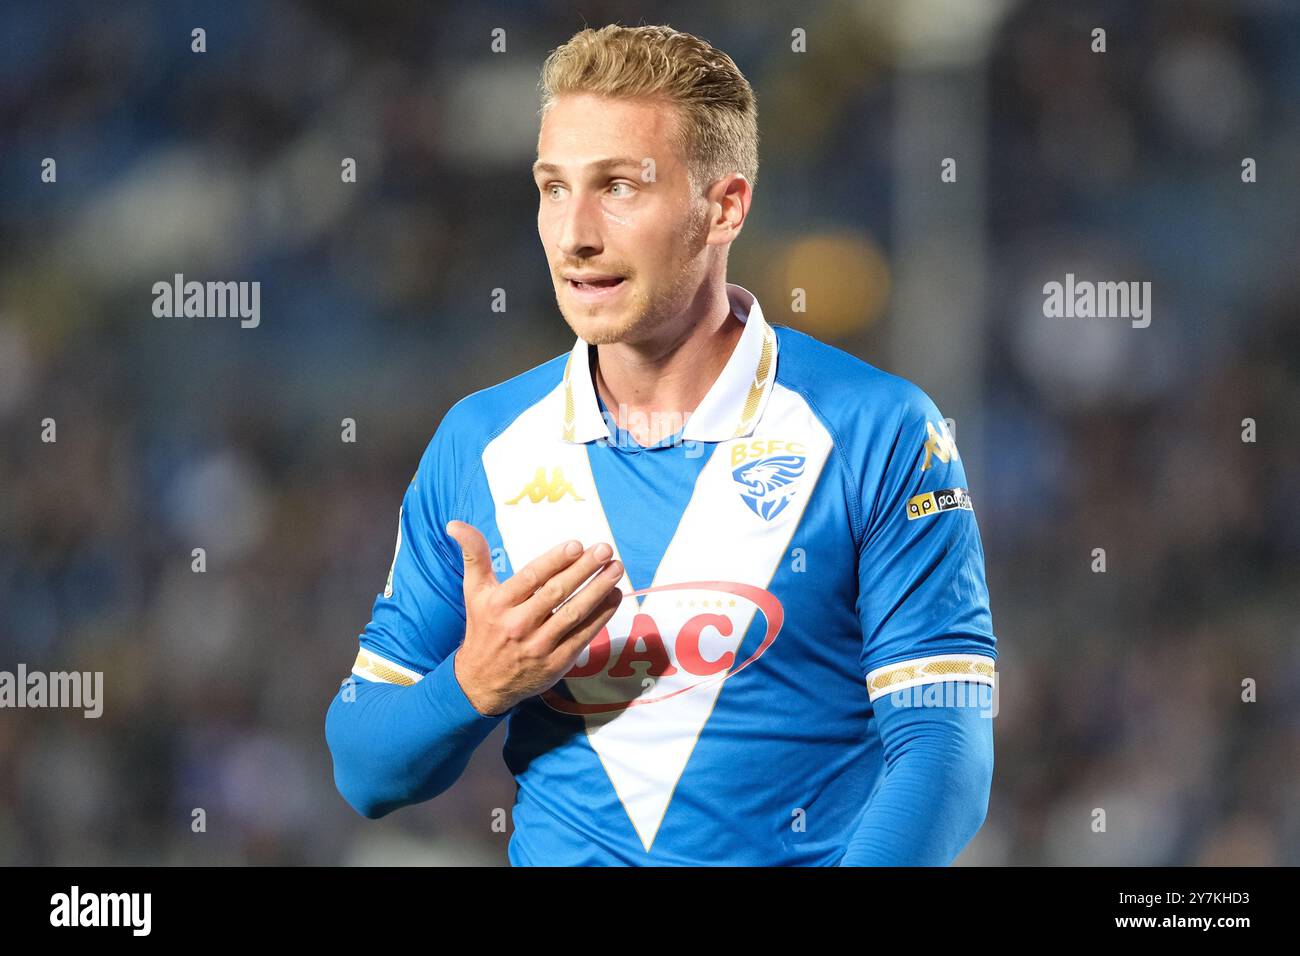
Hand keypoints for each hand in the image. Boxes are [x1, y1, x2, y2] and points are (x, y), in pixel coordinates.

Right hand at [445, 520, 623, 716]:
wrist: (481, 682)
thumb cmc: (483, 627)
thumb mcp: (474, 591)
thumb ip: (473, 555)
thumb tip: (455, 524)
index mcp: (499, 604)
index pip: (531, 578)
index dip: (555, 561)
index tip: (577, 545)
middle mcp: (518, 625)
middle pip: (556, 593)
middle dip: (584, 570)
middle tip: (605, 550)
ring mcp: (539, 646)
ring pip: (574, 614)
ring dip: (598, 590)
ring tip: (616, 570)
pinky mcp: (556, 663)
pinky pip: (582, 636)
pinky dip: (601, 616)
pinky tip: (614, 597)